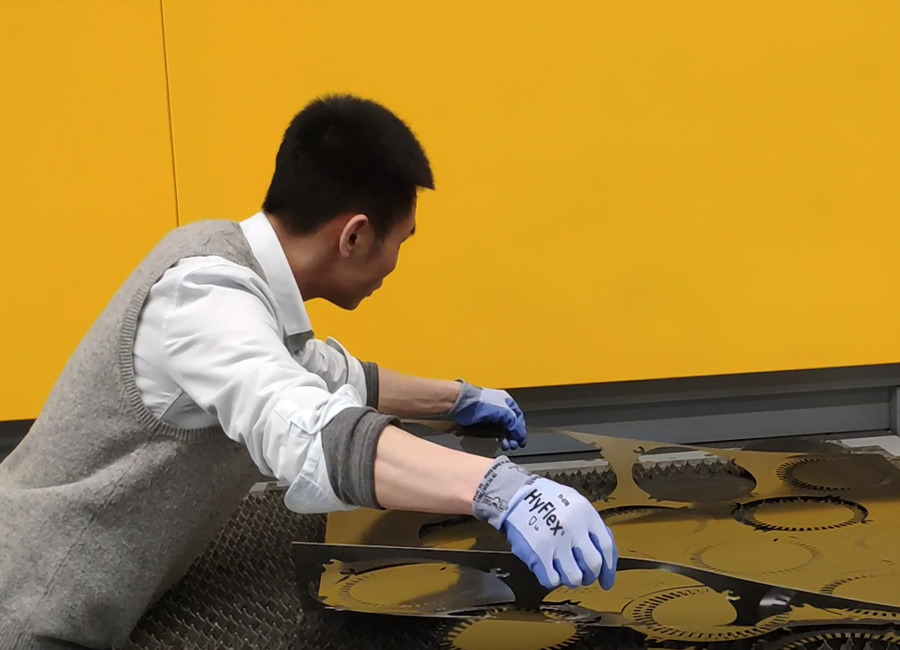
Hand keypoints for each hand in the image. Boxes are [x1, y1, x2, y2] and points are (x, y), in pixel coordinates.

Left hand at [450, 382, 526, 449]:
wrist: (462, 404)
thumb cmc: (482, 403)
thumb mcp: (505, 413)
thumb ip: (515, 424)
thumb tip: (521, 435)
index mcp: (507, 402)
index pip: (518, 418)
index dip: (521, 430)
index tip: (521, 441)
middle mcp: (500, 407)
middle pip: (510, 424)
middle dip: (513, 436)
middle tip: (513, 446)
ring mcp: (490, 414)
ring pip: (501, 429)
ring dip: (505, 438)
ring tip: (505, 445)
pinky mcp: (481, 421)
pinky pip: (492, 431)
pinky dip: (496, 437)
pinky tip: (497, 441)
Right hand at [472, 457, 617, 590]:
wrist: (515, 494)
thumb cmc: (546, 498)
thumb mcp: (575, 501)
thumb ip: (590, 524)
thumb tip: (602, 552)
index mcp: (586, 514)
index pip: (607, 547)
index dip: (609, 569)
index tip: (606, 581)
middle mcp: (574, 529)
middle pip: (593, 566)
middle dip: (590, 576)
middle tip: (584, 576)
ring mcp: (556, 543)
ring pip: (574, 578)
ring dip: (571, 579)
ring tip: (565, 572)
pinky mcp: (538, 554)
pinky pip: (552, 580)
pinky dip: (552, 579)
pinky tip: (550, 571)